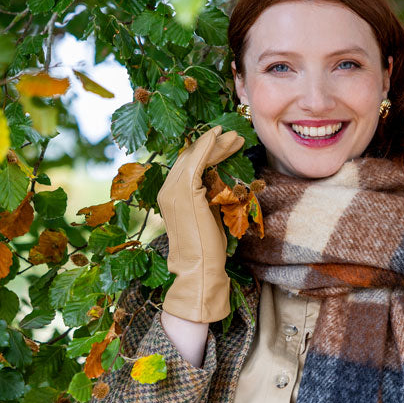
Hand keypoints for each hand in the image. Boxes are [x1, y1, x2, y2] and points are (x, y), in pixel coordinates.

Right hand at [156, 125, 244, 322]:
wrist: (199, 267)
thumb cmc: (207, 248)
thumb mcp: (208, 216)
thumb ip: (208, 197)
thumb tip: (218, 183)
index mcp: (170, 196)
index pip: (188, 166)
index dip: (206, 153)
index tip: (225, 144)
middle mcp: (167, 190)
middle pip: (190, 158)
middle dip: (214, 145)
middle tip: (234, 136)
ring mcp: (173, 190)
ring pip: (195, 157)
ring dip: (216, 143)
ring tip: (236, 136)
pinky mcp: (185, 192)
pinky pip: (197, 161)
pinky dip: (208, 146)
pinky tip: (220, 136)